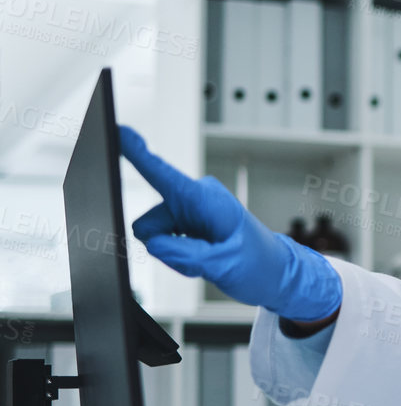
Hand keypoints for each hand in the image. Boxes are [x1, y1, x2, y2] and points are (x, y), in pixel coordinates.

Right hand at [120, 125, 342, 321]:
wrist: (276, 273)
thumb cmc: (259, 264)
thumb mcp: (223, 265)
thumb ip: (185, 254)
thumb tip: (154, 244)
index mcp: (206, 199)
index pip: (164, 174)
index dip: (138, 153)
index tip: (119, 131)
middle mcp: (194, 198)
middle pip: (150, 223)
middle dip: (166, 245)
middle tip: (200, 258)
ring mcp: (189, 210)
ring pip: (155, 235)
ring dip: (174, 252)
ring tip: (206, 258)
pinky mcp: (186, 222)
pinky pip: (163, 240)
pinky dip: (177, 253)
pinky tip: (202, 257)